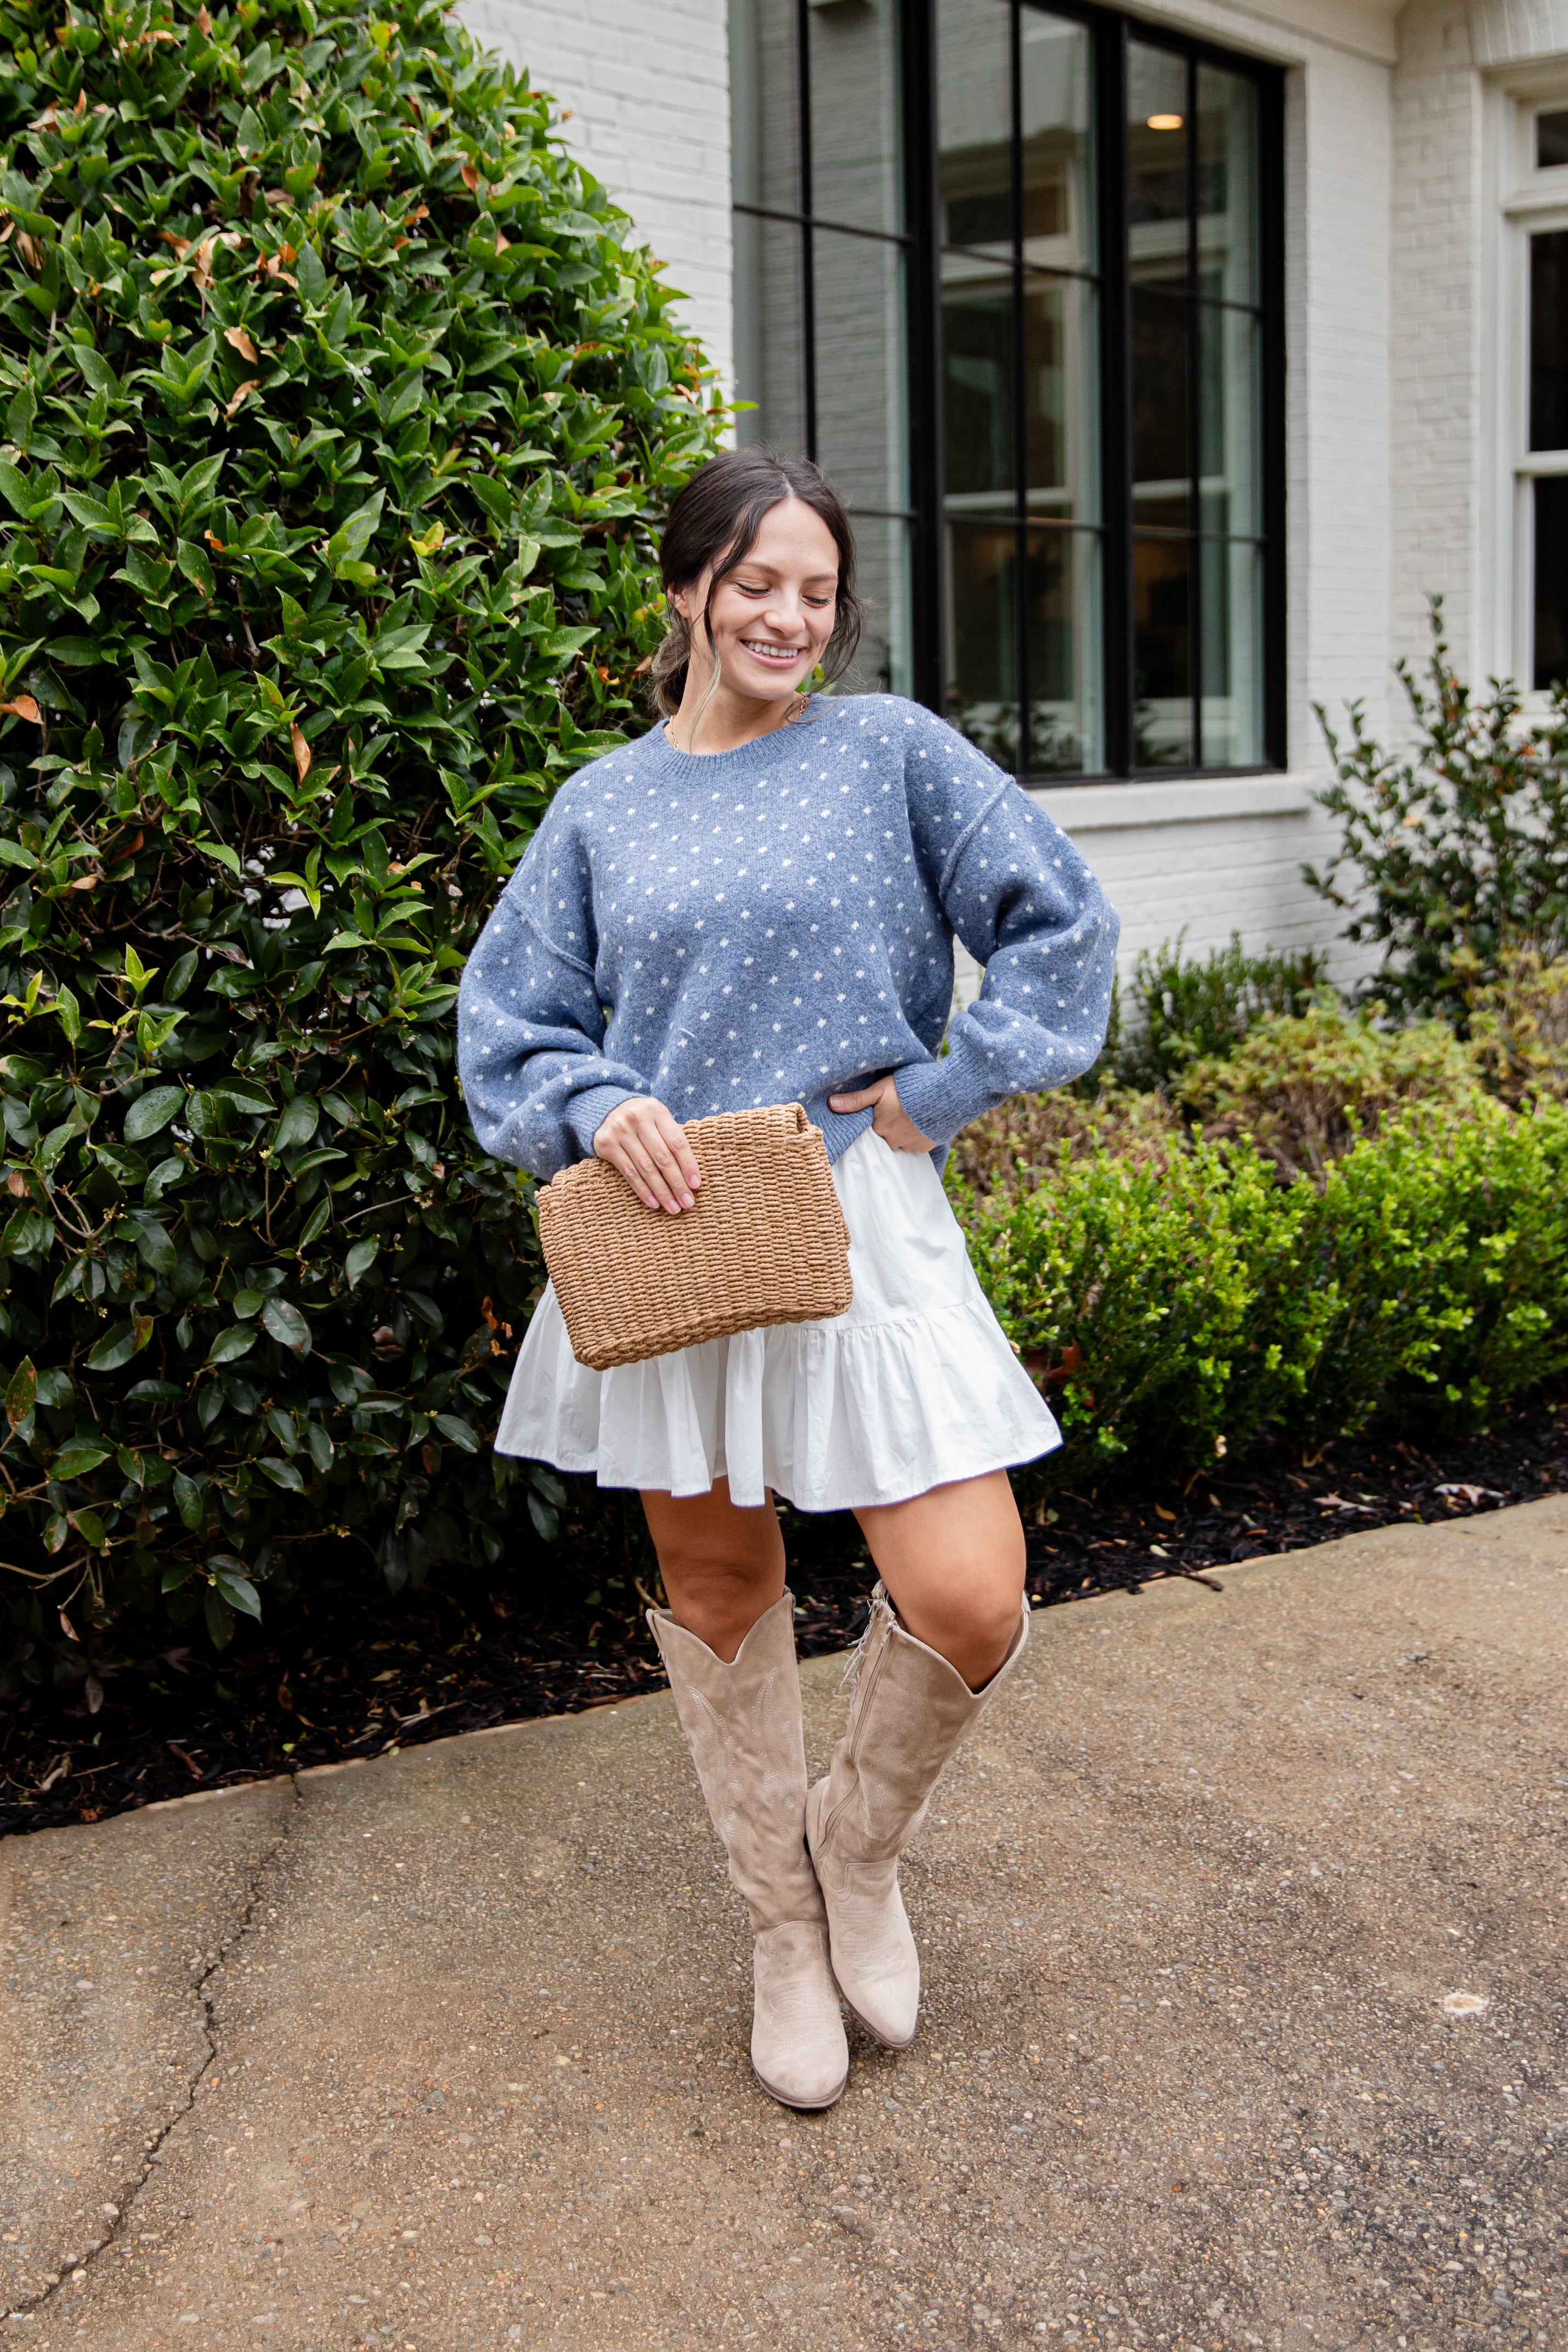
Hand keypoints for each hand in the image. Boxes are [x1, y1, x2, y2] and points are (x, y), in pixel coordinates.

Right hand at [593, 1095, 702, 1213]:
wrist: (605, 1111)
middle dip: (677, 1183)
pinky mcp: (606, 1145)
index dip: (688, 1165)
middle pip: (662, 1157)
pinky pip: (629, 1173)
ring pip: (646, 1168)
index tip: (696, 1185)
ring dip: (662, 1191)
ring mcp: (620, 1131)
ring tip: (673, 1207)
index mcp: (656, 1110)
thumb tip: (691, 1177)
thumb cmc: (642, 1121)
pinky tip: (654, 1203)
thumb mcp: (658, 1120)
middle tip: (687, 1203)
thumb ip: (672, 1140)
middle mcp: (637, 1118)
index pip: (677, 1142)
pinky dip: (642, 1190)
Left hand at [827, 1073, 933, 1152]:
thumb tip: (831, 1104)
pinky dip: (916, 1134)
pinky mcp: (925, 1147)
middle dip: (888, 1125)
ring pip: (899, 1140)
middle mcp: (892, 1141)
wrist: (943, 1096)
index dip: (874, 1119)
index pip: (870, 1129)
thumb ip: (856, 1100)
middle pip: (884, 1136)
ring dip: (902, 1130)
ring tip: (908, 1114)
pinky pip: (915, 1143)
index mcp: (878, 1128)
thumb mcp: (879, 1089)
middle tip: (896, 1109)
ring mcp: (909, 1145)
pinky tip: (919, 1121)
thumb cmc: (908, 1089)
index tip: (878, 1111)